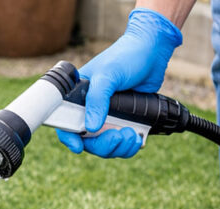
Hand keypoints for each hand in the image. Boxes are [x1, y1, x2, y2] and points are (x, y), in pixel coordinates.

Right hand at [56, 8, 181, 157]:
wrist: (153, 51)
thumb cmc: (126, 56)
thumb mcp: (107, 76)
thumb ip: (97, 101)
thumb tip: (90, 128)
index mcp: (79, 97)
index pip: (65, 123)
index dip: (69, 138)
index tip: (78, 147)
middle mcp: (91, 109)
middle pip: (88, 140)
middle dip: (103, 144)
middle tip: (117, 137)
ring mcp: (108, 115)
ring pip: (106, 144)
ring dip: (118, 147)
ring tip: (132, 136)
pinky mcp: (125, 119)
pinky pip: (121, 142)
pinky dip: (128, 146)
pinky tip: (137, 138)